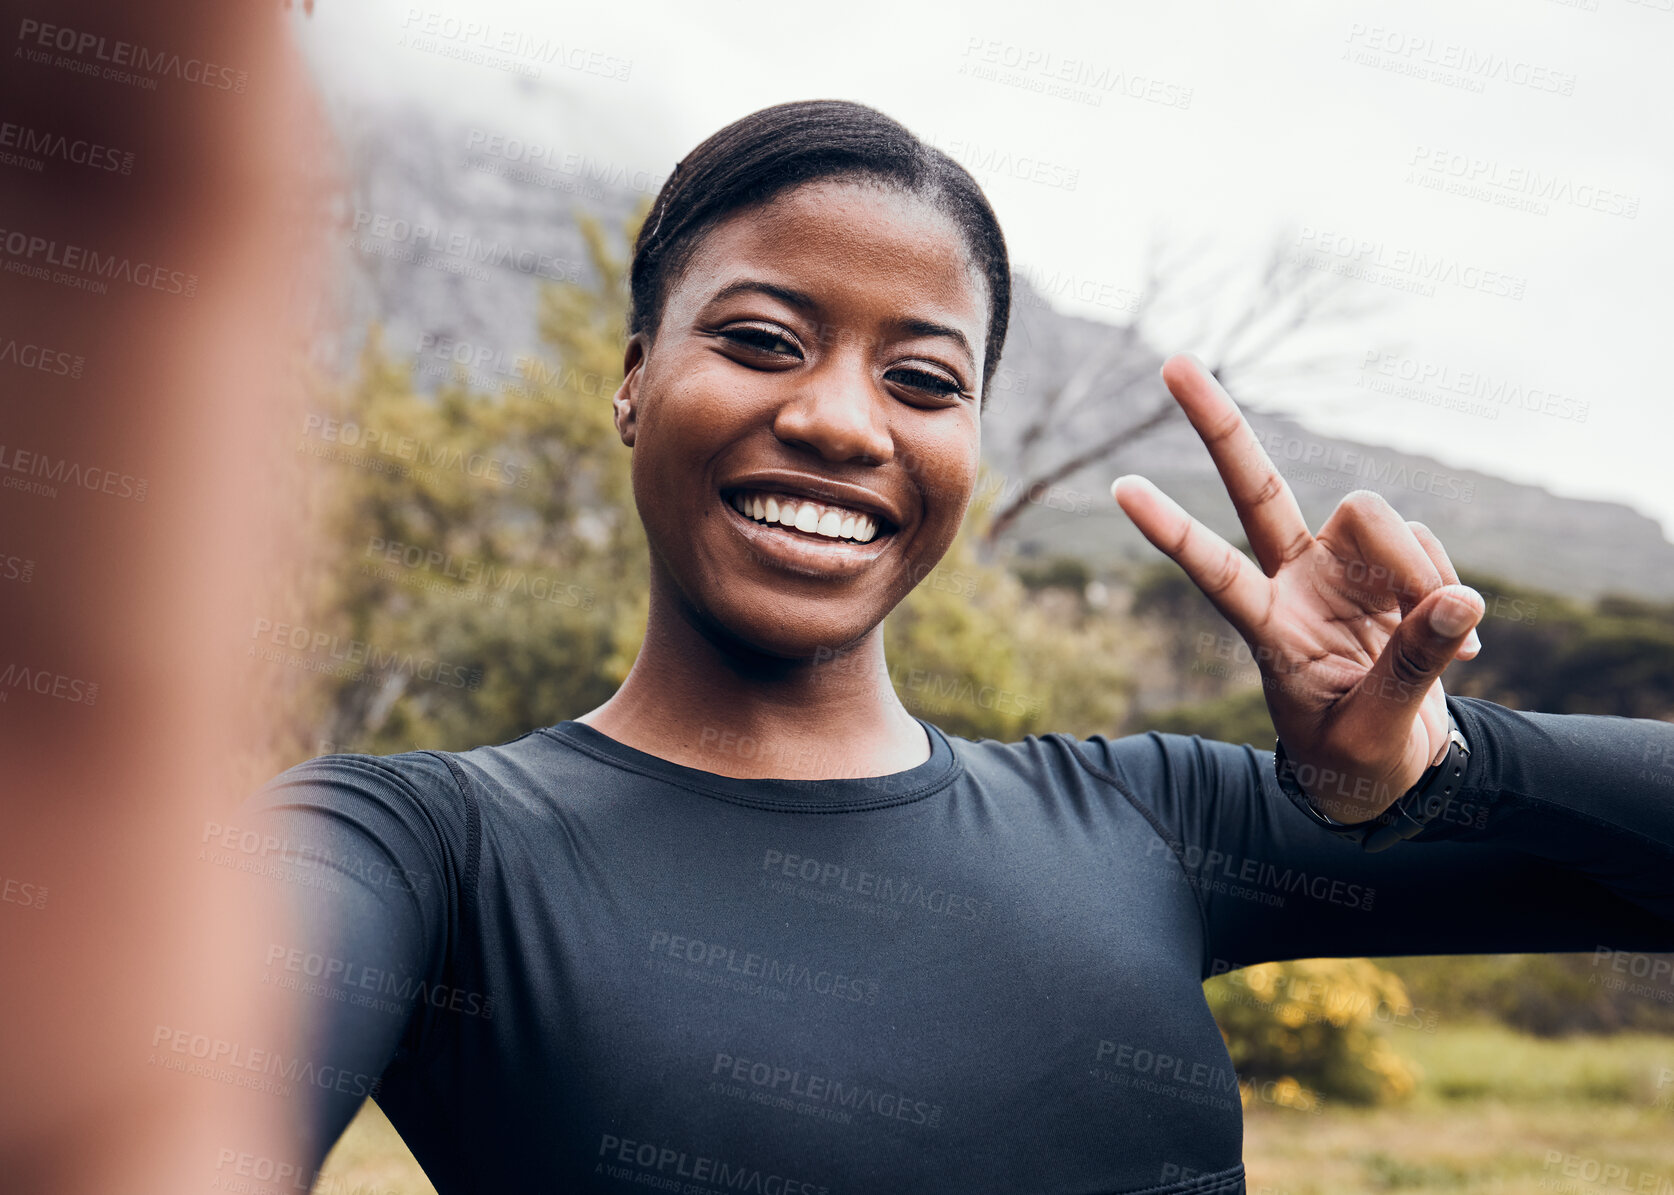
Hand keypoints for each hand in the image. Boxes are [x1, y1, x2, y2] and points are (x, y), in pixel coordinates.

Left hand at [1112, 353, 1484, 823]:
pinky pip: (1426, 548)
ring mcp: (1340, 570)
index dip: (1172, 531)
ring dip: (1417, 565)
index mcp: (1267, 627)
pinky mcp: (1389, 571)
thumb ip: (1410, 670)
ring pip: (1372, 513)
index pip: (1212, 570)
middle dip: (1218, 425)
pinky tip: (1453, 645)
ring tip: (1442, 642)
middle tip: (1173, 361)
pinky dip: (1447, 589)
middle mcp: (1294, 582)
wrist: (1388, 772)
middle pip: (1255, 487)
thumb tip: (1459, 600)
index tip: (1120, 487)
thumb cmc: (1356, 763)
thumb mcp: (1374, 733)